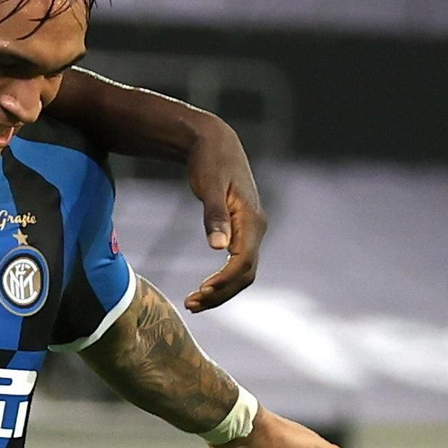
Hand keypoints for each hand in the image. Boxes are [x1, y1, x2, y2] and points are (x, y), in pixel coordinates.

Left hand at [183, 121, 266, 313]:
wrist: (215, 143)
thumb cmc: (210, 161)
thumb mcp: (209, 186)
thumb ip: (214, 216)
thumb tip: (218, 248)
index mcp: (252, 219)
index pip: (243, 261)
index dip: (224, 280)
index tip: (201, 292)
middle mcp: (257, 228)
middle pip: (245, 273)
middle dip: (221, 293)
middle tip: (191, 304)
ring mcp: (251, 231)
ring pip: (243, 272)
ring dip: (221, 291)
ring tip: (192, 303)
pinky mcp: (242, 232)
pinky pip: (237, 264)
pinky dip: (222, 281)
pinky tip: (204, 289)